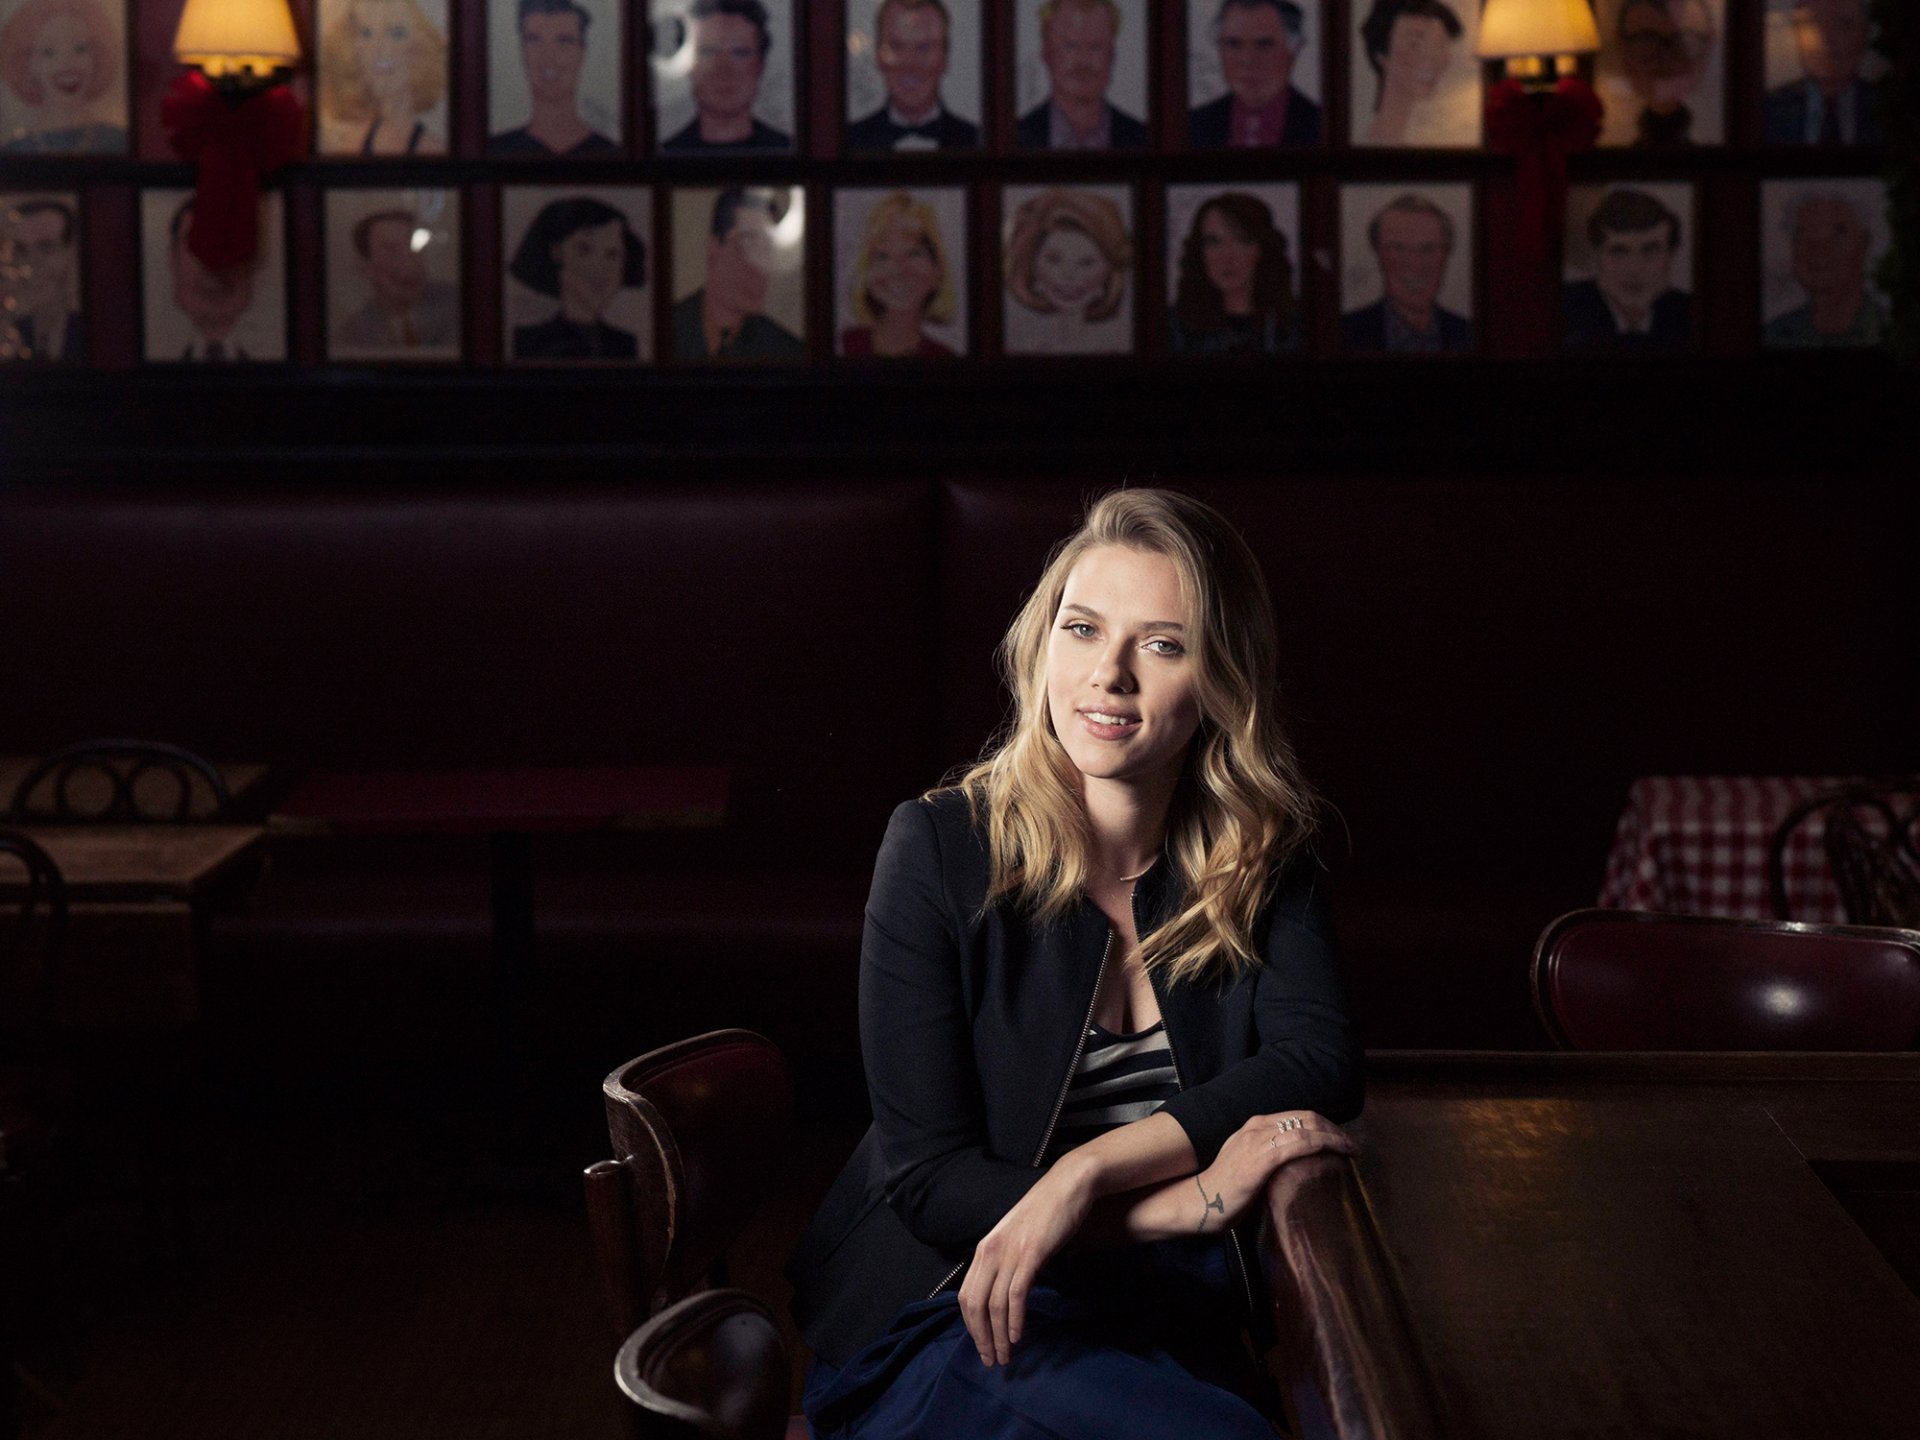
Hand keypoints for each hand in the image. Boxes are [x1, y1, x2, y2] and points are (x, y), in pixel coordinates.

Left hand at [957, 1161, 1093, 1368]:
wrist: (1067, 1186)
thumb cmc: (1046, 1214)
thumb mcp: (1016, 1239)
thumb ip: (1006, 1263)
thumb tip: (1003, 1294)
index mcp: (984, 1249)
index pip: (966, 1295)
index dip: (971, 1326)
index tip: (981, 1347)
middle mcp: (990, 1251)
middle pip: (974, 1304)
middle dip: (981, 1337)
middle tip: (991, 1361)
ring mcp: (1009, 1252)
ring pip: (994, 1304)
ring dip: (998, 1335)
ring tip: (1005, 1356)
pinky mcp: (1030, 1253)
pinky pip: (1016, 1294)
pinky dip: (1015, 1319)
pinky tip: (1018, 1336)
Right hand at [1189, 1111, 1355, 1232]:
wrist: (1199, 1202)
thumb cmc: (1225, 1190)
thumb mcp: (1248, 1164)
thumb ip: (1268, 1157)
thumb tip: (1297, 1165)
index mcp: (1254, 1126)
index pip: (1297, 1116)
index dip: (1324, 1125)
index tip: (1340, 1139)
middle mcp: (1257, 1127)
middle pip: (1306, 1117)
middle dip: (1334, 1129)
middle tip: (1351, 1145)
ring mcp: (1258, 1141)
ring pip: (1306, 1127)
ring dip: (1334, 1136)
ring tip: (1351, 1149)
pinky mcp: (1261, 1159)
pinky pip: (1299, 1143)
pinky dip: (1323, 1144)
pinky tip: (1337, 1152)